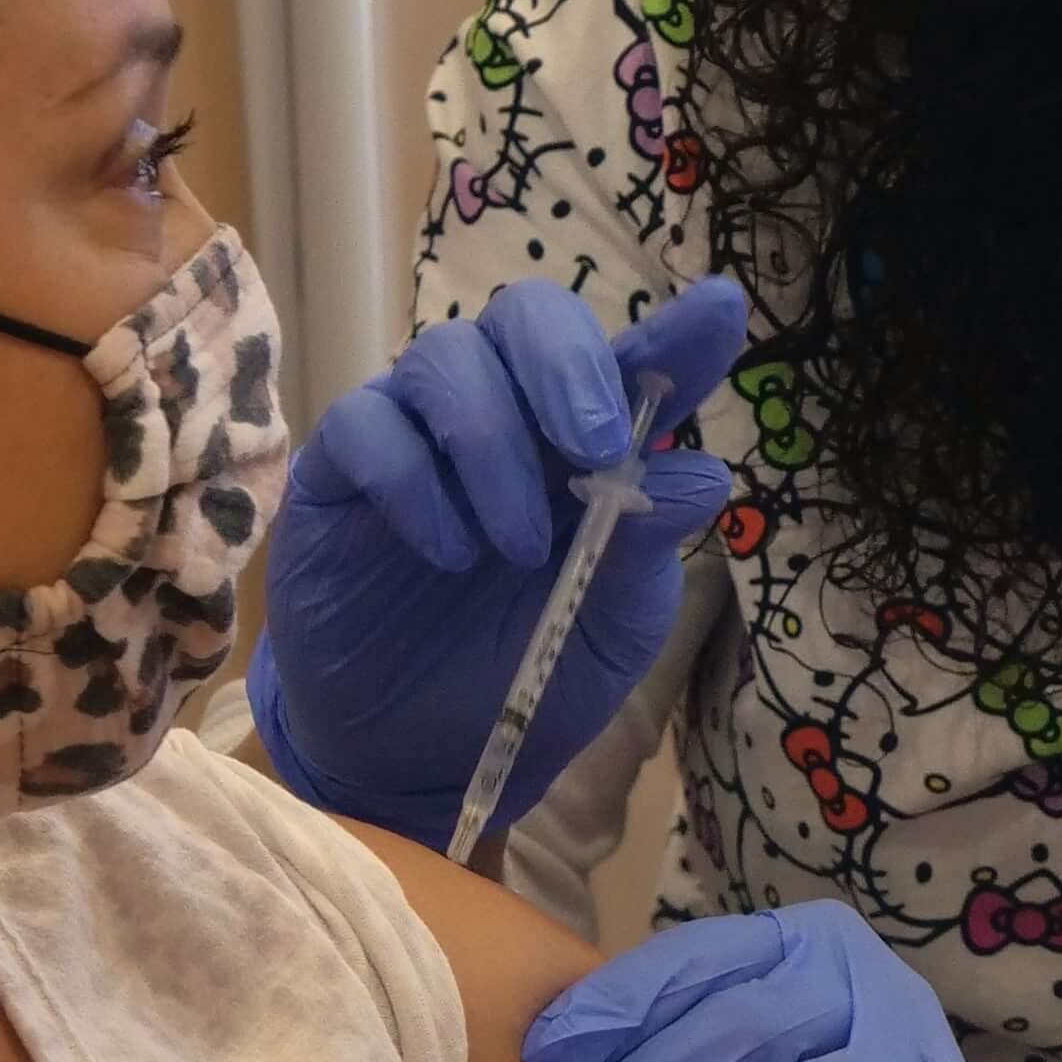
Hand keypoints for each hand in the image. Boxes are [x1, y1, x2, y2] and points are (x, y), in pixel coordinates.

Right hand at [248, 276, 750, 846]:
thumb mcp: (611, 624)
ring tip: (517, 547)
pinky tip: (448, 552)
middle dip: (568, 365)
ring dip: (493, 446)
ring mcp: (418, 430)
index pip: (638, 364)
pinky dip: (413, 483)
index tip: (721, 310)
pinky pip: (367, 423)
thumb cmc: (529, 667)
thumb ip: (648, 547)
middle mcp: (507, 412)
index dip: (680, 333)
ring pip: (445, 358)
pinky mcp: (340, 465)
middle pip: (528, 315)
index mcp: (588, 441)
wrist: (422, 751)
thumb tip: (704, 475)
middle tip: (594, 447)